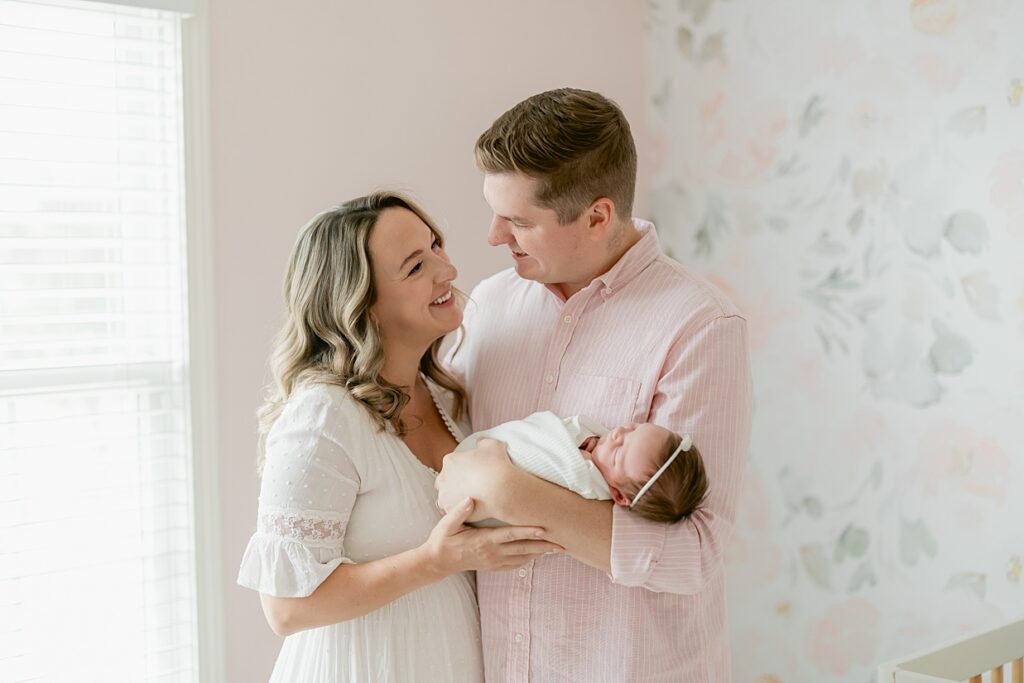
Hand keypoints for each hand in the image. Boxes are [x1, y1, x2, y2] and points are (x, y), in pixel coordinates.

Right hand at [421, 498, 562, 573]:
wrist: (437, 562)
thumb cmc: (442, 540)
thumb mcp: (446, 525)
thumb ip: (458, 512)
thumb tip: (470, 499)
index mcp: (483, 541)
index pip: (510, 535)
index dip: (528, 531)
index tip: (545, 529)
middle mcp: (492, 553)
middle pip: (523, 549)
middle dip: (544, 546)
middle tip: (563, 543)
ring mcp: (493, 562)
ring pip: (522, 558)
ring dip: (540, 554)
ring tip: (557, 549)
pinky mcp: (493, 566)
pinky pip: (515, 564)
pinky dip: (529, 559)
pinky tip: (539, 555)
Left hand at [435, 437, 516, 520]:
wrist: (501, 489)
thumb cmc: (497, 466)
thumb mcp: (493, 445)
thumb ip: (483, 442)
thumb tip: (479, 442)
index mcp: (450, 460)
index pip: (450, 465)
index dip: (461, 470)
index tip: (471, 475)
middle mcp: (443, 477)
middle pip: (444, 481)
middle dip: (453, 484)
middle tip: (469, 487)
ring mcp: (444, 495)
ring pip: (445, 497)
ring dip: (453, 498)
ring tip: (468, 501)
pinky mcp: (449, 510)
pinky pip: (451, 511)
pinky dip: (458, 511)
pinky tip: (469, 510)